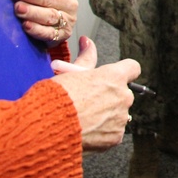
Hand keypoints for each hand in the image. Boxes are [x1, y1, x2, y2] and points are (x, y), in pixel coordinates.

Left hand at [7, 0, 77, 46]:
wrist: (59, 25)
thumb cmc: (47, 3)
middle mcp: (68, 1)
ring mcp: (67, 18)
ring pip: (49, 14)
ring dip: (32, 11)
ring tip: (18, 8)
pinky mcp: (63, 34)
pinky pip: (49, 33)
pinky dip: (37, 30)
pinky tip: (26, 25)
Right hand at [52, 36, 139, 150]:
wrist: (45, 128)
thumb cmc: (55, 98)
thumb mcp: (70, 73)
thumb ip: (85, 59)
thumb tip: (87, 41)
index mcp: (114, 76)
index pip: (132, 67)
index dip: (123, 72)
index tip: (113, 77)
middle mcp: (123, 95)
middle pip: (123, 93)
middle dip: (109, 97)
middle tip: (87, 103)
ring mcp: (121, 117)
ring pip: (118, 114)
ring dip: (106, 116)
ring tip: (83, 119)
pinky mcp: (116, 136)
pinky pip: (113, 132)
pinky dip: (102, 133)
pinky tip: (85, 132)